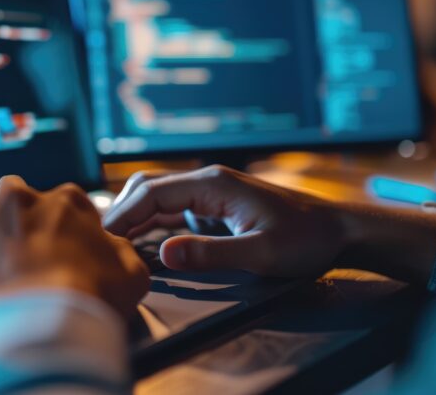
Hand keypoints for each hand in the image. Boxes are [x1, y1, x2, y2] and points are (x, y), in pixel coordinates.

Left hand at [0, 171, 150, 318]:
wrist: (52, 320)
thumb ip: (121, 253)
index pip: (61, 198)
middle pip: (8, 188)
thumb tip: (115, 251)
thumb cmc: (94, 298)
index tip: (59, 243)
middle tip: (10, 236)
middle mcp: (22, 202)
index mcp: (66, 204)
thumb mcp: (131, 273)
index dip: (59, 220)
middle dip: (7, 208)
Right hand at [104, 165, 350, 276]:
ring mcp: (210, 191)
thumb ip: (211, 254)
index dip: (122, 215)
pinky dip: (151, 221)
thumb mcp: (261, 254)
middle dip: (120, 210)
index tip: (101, 238)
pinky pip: (172, 207)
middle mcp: (206, 180)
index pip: (152, 193)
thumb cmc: (305, 241)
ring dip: (133, 215)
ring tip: (111, 242)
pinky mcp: (215, 205)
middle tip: (98, 241)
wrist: (337, 230)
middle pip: (147, 186)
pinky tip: (140, 242)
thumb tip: (163, 254)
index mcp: (212, 184)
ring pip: (157, 194)